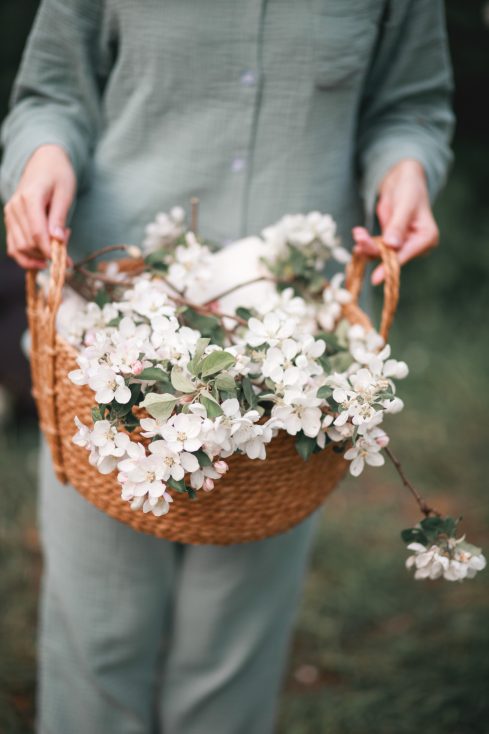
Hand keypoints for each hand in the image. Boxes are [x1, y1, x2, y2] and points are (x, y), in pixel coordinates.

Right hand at [3, 144, 75, 268]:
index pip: (37, 233)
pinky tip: (41, 260)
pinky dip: (26, 258)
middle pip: (28, 243)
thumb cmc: (58, 176)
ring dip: (38, 257)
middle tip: (66, 246)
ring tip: (56, 248)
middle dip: (48, 253)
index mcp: (30, 198)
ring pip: (19, 248)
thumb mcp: (65, 193)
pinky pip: (13, 247)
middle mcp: (15, 207)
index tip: (65, 262)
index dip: (50, 251)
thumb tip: (58, 239)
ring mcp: (10, 215)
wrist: (43, 163)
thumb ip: (59, 217)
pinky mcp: (10, 221)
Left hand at [353, 159, 438, 284]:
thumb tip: (392, 245)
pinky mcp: (389, 243)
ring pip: (380, 253)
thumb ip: (398, 225)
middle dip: (373, 249)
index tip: (376, 278)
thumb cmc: (410, 189)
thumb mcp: (405, 204)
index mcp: (426, 238)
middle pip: (391, 256)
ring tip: (358, 234)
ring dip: (366, 246)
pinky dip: (365, 244)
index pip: (406, 255)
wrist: (402, 181)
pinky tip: (358, 237)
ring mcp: (402, 245)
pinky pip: (375, 248)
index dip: (390, 265)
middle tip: (359, 238)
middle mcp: (415, 245)